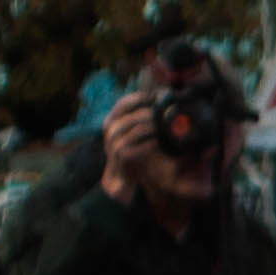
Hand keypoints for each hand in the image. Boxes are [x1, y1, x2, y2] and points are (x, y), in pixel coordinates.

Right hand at [97, 88, 166, 207]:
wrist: (120, 177)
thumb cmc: (131, 150)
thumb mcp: (133, 132)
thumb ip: (141, 119)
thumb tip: (162, 105)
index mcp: (112, 120)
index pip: (123, 103)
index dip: (139, 98)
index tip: (156, 97)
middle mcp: (110, 130)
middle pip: (131, 116)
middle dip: (150, 114)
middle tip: (165, 114)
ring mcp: (114, 144)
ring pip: (136, 130)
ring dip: (152, 127)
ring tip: (163, 128)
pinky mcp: (122, 156)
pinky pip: (139, 147)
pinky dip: (151, 144)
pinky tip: (158, 143)